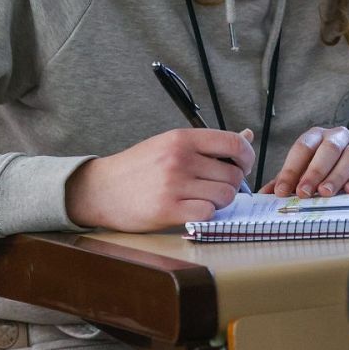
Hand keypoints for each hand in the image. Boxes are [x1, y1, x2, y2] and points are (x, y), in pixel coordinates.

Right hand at [65, 127, 254, 230]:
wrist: (101, 189)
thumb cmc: (138, 167)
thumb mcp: (170, 144)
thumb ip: (208, 143)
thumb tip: (247, 135)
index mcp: (182, 138)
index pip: (233, 143)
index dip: (247, 157)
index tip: (243, 165)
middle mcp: (180, 159)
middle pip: (233, 174)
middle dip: (231, 183)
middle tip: (216, 187)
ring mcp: (174, 185)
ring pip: (225, 196)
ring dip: (220, 201)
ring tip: (203, 199)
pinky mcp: (168, 210)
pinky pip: (208, 214)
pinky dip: (206, 214)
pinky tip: (193, 210)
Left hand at [259, 126, 348, 197]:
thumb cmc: (323, 178)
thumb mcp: (301, 179)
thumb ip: (285, 185)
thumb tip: (262, 196)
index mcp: (317, 137)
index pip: (303, 148)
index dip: (291, 169)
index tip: (281, 191)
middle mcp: (339, 137)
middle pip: (328, 148)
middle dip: (314, 171)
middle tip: (303, 193)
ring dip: (337, 175)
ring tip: (325, 193)